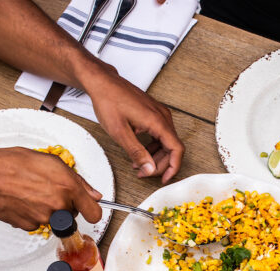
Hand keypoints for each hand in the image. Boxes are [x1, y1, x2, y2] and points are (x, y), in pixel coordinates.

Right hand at [0, 148, 102, 229]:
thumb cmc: (14, 164)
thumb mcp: (52, 162)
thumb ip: (79, 181)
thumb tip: (93, 194)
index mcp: (68, 188)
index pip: (95, 213)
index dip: (92, 211)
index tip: (90, 210)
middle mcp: (59, 205)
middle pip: (73, 214)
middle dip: (66, 204)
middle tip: (49, 189)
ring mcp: (44, 218)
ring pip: (55, 218)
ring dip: (48, 209)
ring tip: (33, 192)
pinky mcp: (30, 226)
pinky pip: (38, 223)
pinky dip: (33, 214)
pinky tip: (24, 200)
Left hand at [85, 65, 184, 183]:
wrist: (102, 82)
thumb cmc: (109, 101)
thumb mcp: (120, 132)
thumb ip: (137, 152)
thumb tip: (149, 169)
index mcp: (158, 121)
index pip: (176, 149)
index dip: (173, 167)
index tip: (163, 179)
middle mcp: (162, 117)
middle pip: (172, 147)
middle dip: (160, 164)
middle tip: (144, 173)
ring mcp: (159, 114)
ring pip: (166, 142)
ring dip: (156, 156)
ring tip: (139, 165)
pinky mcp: (153, 113)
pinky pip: (160, 134)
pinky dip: (153, 146)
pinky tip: (141, 152)